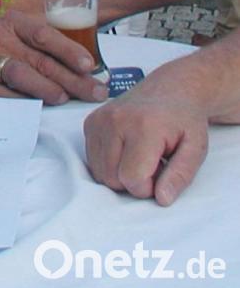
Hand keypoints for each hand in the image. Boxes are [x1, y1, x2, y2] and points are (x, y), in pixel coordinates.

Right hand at [0, 9, 109, 104]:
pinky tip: (36, 109)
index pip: (43, 35)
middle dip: (72, 79)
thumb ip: (40, 42)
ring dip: (46, 89)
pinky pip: (0, 95)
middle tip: (96, 92)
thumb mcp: (12, 28)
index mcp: (12, 22)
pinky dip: (20, 102)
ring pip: (20, 75)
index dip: (68, 50)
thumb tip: (82, 65)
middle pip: (40, 60)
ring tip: (64, 98)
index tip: (89, 65)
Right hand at [84, 90, 208, 205]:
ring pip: (99, 171)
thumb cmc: (185, 119)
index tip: (162, 174)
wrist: (171, 88)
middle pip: (112, 178)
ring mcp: (99, 119)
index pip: (132, 179)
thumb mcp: (195, 149)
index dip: (148, 188)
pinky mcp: (90, 122)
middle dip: (133, 182)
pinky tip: (126, 151)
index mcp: (143, 127)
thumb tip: (161, 199)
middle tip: (152, 165)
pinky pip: (92, 159)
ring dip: (119, 174)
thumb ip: (180, 176)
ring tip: (140, 158)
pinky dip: (108, 163)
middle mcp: (115, 120)